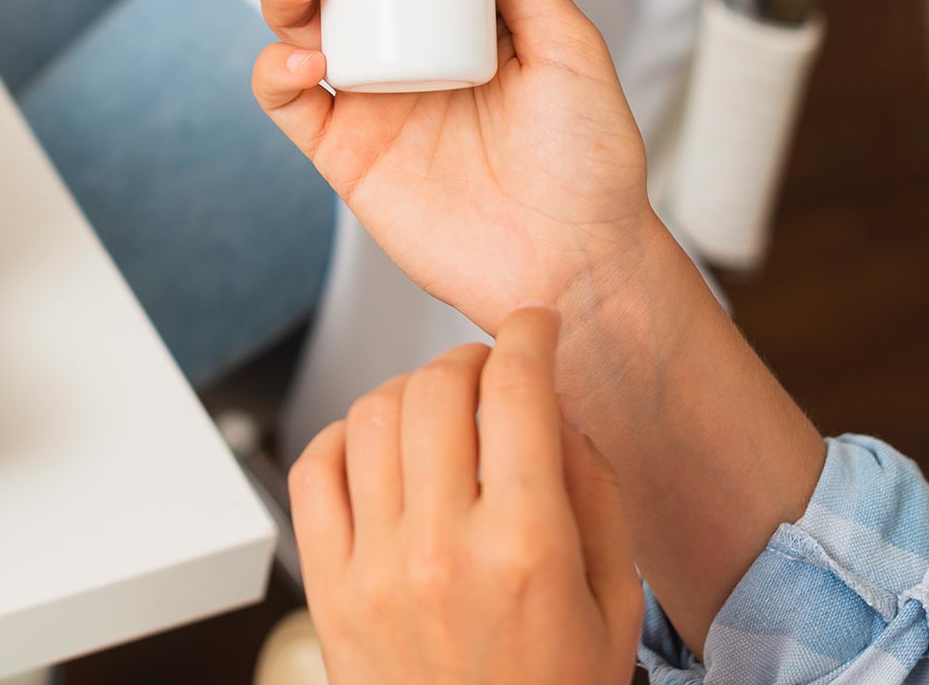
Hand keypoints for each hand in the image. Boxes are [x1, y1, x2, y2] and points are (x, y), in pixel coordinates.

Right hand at [252, 0, 655, 332]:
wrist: (574, 265)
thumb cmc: (590, 159)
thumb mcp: (568, 48)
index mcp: (456, 5)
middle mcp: (402, 38)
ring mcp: (366, 93)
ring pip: (295, 18)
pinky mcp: (342, 151)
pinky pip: (287, 99)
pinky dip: (276, 67)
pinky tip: (301, 58)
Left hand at [291, 307, 643, 684]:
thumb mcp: (614, 602)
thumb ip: (594, 493)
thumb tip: (555, 408)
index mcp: (526, 547)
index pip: (516, 390)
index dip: (528, 334)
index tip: (535, 326)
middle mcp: (441, 548)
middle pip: (436, 387)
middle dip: (470, 358)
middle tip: (491, 373)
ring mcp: (375, 567)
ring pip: (373, 415)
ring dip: (411, 392)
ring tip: (440, 414)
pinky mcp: (329, 588)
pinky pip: (314, 469)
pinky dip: (344, 437)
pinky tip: (379, 449)